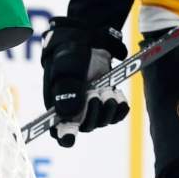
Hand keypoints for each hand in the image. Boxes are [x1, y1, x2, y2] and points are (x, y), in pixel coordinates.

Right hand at [41, 17, 128, 146]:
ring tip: (105, 89)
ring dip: (108, 106)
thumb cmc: (71, 54)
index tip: (71, 137)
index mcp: (58, 107)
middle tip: (94, 93)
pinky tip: (116, 92)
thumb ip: (66, 90)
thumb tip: (69, 115)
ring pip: (104, 120)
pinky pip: (118, 114)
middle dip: (93, 111)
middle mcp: (75, 112)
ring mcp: (93, 107)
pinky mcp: (108, 101)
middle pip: (86, 126)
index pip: (60, 133)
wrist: (90, 40)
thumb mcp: (66, 68)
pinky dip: (120, 105)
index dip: (65, 137)